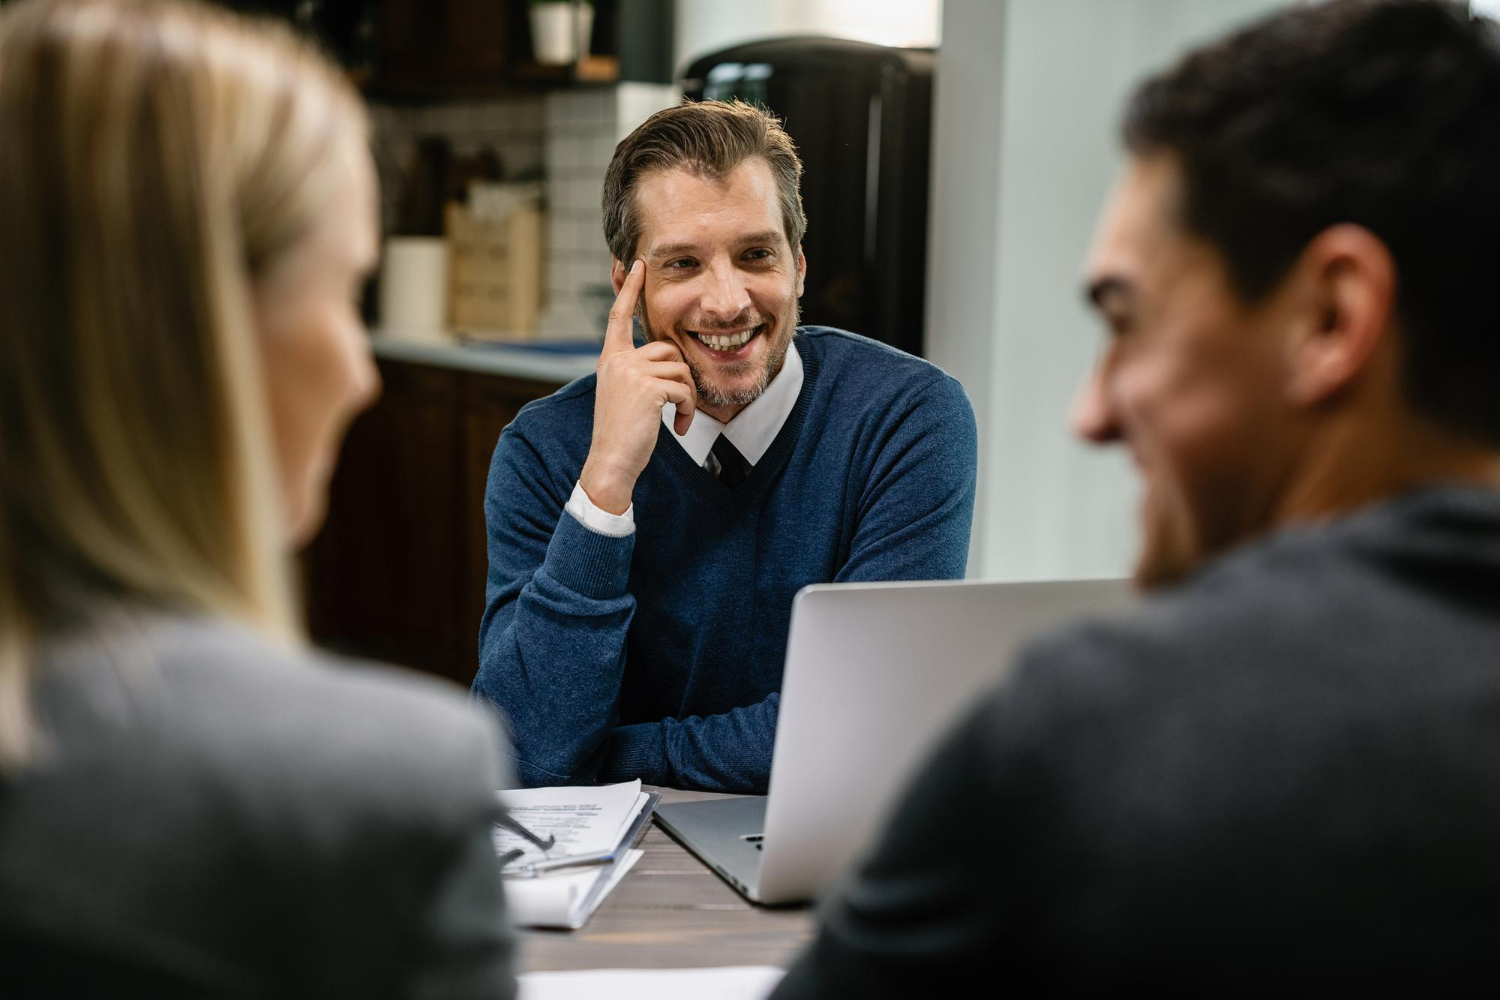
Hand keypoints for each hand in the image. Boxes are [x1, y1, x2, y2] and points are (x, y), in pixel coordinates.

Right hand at [579, 260, 695, 513]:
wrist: (611, 462)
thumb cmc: (623, 434)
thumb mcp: (624, 395)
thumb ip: (639, 372)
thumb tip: (669, 362)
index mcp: (610, 359)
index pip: (619, 316)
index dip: (629, 288)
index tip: (637, 263)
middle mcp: (617, 360)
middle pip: (668, 348)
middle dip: (682, 378)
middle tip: (680, 407)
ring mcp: (631, 371)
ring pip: (680, 369)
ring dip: (688, 398)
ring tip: (678, 420)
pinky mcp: (648, 387)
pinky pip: (684, 388)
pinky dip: (688, 410)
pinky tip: (678, 428)